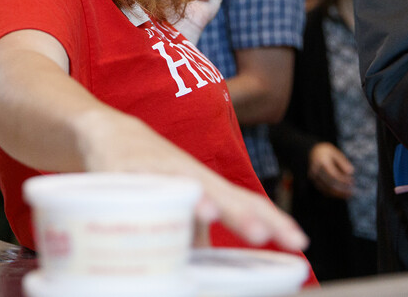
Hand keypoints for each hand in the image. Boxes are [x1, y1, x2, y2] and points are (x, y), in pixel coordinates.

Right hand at [75, 110, 306, 250]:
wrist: (107, 129)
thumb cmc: (153, 172)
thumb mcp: (179, 201)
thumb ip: (194, 235)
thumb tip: (208, 277)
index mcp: (206, 185)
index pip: (245, 202)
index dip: (273, 219)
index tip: (299, 241)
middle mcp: (186, 174)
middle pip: (219, 193)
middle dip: (240, 214)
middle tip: (262, 234)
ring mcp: (155, 169)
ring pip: (178, 184)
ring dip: (194, 198)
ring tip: (210, 213)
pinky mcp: (122, 169)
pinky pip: (134, 182)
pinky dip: (143, 191)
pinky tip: (150, 201)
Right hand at [307, 142, 354, 198]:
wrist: (308, 151)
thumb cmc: (324, 151)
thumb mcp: (334, 152)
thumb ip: (342, 161)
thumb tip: (351, 172)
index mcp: (321, 162)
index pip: (333, 174)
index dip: (343, 179)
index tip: (352, 181)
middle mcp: (315, 171)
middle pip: (329, 183)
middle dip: (341, 189)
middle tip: (352, 191)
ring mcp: (313, 177)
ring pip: (325, 189)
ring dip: (338, 194)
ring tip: (348, 194)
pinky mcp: (313, 181)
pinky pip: (323, 190)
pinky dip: (332, 194)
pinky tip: (341, 194)